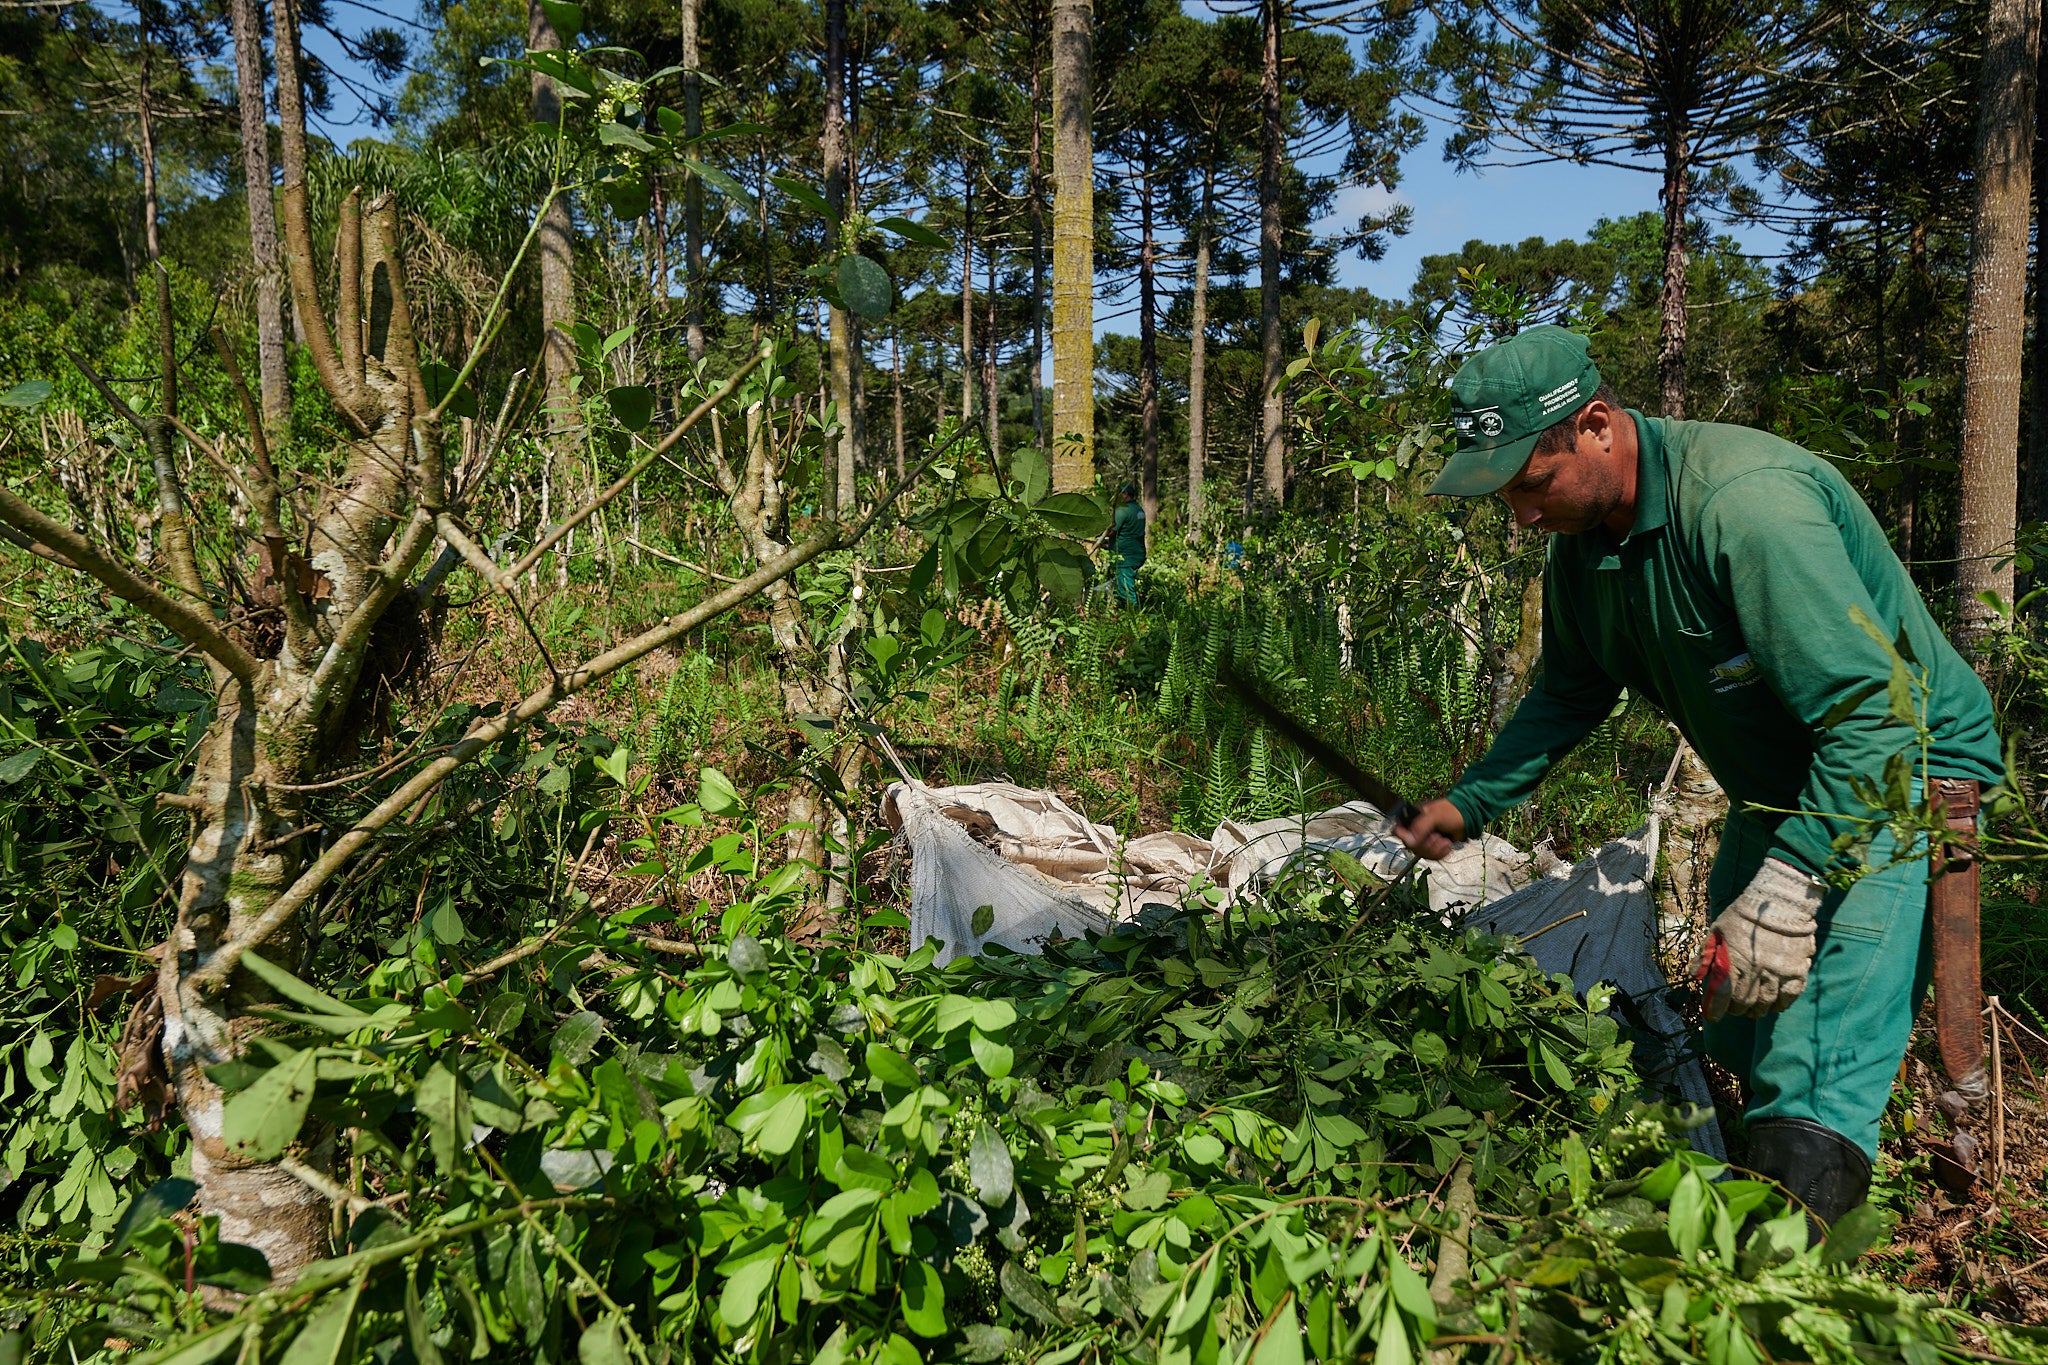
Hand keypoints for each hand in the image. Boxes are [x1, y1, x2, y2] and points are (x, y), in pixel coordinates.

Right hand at [1393, 797, 1466, 860]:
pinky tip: (1447, 845)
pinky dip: (1441, 853)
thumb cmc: (1451, 811)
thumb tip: (1409, 841)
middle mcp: (1416, 829)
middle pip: (1411, 846)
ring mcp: (1424, 839)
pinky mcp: (1433, 847)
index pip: (1398, 831)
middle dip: (1427, 845)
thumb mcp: (1435, 816)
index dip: (1404, 837)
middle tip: (1437, 837)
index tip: (1414, 841)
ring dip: (1436, 849)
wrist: (1468, 817)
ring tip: (1444, 841)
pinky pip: (1431, 857)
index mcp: (1412, 818)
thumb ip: (1421, 827)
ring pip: (1422, 853)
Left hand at [1691, 858, 1824, 1021]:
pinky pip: (1789, 996)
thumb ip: (1705, 955)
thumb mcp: (1717, 931)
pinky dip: (1780, 1005)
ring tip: (1752, 1010)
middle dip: (1736, 1009)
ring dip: (1757, 1010)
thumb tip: (1693, 975)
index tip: (1712, 1016)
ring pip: (1765, 1003)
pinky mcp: (1797, 971)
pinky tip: (1775, 1006)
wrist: (1780, 902)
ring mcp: (1777, 973)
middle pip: (1744, 1002)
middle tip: (1734, 1009)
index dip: (1715, 1009)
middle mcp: (1755, 971)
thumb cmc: (1743, 916)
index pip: (1722, 995)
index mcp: (1733, 961)